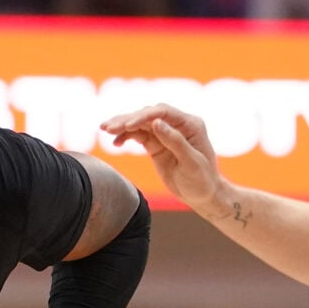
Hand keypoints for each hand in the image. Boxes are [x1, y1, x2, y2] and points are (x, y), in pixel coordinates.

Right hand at [99, 104, 229, 216]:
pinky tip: (116, 142)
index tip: (127, 125)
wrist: (203, 195)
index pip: (163, 112)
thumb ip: (175, 141)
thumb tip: (156, 123)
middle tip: (108, 127)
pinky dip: (126, 136)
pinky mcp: (157, 144)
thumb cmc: (202, 180)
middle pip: (148, 115)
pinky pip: (138, 135)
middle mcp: (177, 124)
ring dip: (122, 125)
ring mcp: (165, 134)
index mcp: (190, 124)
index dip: (143, 116)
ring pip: (141, 123)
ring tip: (105, 129)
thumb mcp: (191, 163)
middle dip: (127, 119)